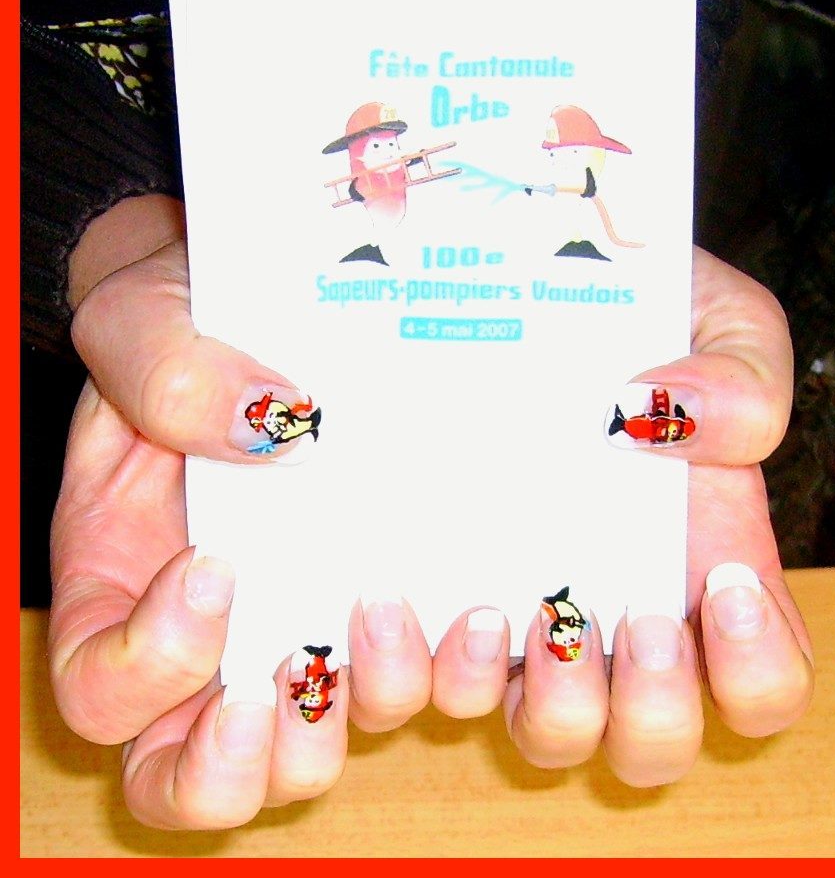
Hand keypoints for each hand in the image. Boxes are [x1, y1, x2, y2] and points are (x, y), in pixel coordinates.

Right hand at [50, 195, 433, 828]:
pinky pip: (424, 674)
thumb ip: (168, 372)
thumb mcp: (144, 321)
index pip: (102, 691)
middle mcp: (215, 629)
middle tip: (312, 674)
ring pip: (331, 740)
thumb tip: (275, 425)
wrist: (268, 298)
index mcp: (127, 580)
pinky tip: (494, 612)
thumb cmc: (185, 317)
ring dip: (378, 700)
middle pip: (207, 774)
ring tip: (422, 617)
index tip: (215, 571)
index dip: (151, 670)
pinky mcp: (396, 596)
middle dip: (264, 758)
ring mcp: (311, 617)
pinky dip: (461, 671)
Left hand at [427, 247, 813, 785]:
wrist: (524, 281)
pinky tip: (386, 600)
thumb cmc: (637, 313)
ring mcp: (520, 613)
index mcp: (700, 563)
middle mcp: (614, 608)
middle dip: (649, 709)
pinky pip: (412, 688)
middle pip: (651, 739)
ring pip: (545, 733)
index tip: (722, 582)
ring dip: (536, 705)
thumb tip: (679, 425)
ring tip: (493, 611)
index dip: (754, 669)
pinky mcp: (427, 600)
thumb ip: (741, 376)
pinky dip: (401, 675)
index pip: (759, 681)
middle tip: (628, 618)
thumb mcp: (715, 323)